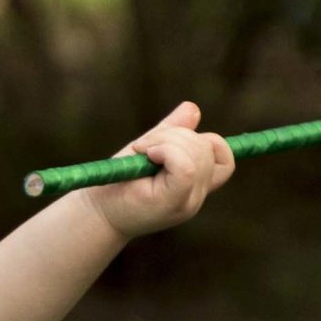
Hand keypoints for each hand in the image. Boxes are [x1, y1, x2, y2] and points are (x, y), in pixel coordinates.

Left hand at [82, 101, 234, 238]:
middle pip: (208, 148)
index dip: (207, 141)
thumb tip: (193, 109)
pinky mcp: (173, 202)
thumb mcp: (149, 150)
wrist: (95, 212)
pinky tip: (146, 156)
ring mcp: (187, 202)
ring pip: (198, 152)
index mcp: (194, 186)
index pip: (224, 160)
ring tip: (141, 152)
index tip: (168, 142)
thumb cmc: (118, 181)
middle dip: (176, 134)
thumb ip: (172, 132)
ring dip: (166, 140)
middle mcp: (196, 196)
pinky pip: (186, 167)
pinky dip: (166, 150)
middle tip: (143, 146)